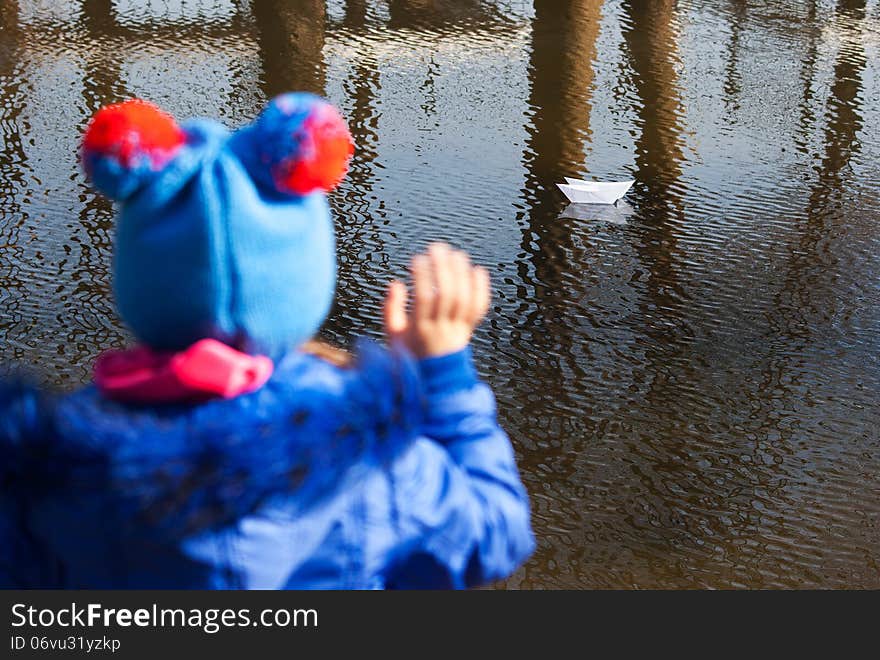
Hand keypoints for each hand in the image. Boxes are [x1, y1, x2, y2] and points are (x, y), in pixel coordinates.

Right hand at [384, 243, 490, 358]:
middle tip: (437, 248)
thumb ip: (390, 309)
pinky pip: (479, 308)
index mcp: (419, 331)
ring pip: (464, 299)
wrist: (434, 380)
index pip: (423, 299)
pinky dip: (481, 289)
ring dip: (461, 274)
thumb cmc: (409, 355)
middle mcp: (441, 330)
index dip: (422, 276)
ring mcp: (458, 330)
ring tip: (456, 254)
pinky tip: (478, 271)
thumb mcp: (392, 336)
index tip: (417, 258)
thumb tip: (396, 283)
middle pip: (447, 295)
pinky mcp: (469, 330)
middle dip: (443, 268)